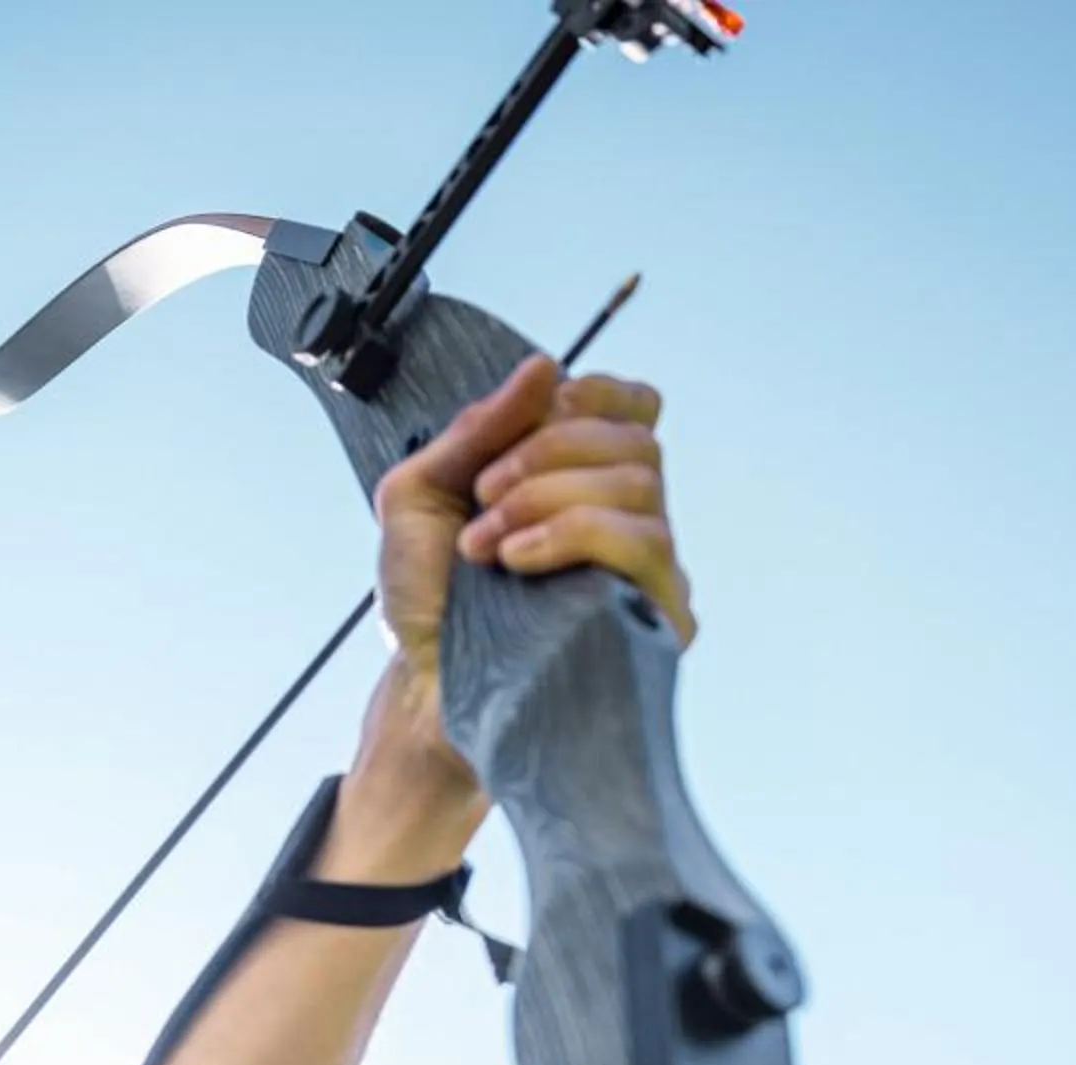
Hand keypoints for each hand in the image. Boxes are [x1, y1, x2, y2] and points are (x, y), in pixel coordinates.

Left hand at [357, 358, 691, 834]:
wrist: (424, 687)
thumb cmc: (426, 601)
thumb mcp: (419, 494)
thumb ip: (475, 429)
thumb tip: (544, 367)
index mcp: (581, 481)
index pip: (632, 408)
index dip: (590, 396)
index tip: (534, 416)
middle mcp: (624, 519)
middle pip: (635, 438)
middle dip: (547, 451)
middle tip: (483, 496)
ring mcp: (645, 570)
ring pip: (640, 484)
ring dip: (548, 496)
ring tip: (487, 544)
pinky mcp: (656, 616)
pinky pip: (644, 544)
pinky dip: (574, 532)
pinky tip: (518, 561)